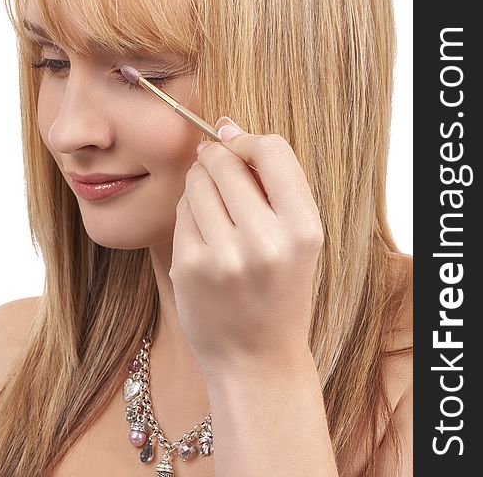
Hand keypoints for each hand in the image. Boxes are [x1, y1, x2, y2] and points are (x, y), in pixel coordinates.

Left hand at [169, 116, 323, 375]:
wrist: (255, 360)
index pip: (272, 151)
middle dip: (215, 158)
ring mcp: (223, 255)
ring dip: (198, 184)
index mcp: (304, 229)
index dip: (246, 140)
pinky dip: (187, 214)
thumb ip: (270, 185)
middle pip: (225, 162)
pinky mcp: (188, 266)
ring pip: (195, 183)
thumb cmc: (276, 291)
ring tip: (213, 209)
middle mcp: (265, 240)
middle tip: (215, 171)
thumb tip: (226, 124)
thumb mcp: (296, 240)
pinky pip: (180, 212)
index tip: (235, 144)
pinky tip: (202, 235)